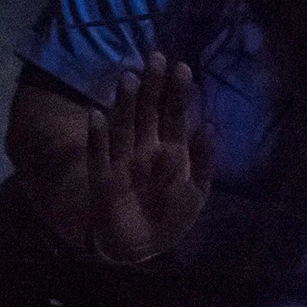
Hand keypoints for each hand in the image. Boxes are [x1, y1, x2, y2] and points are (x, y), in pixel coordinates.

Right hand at [84, 52, 210, 263]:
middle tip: (156, 58)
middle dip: (152, 88)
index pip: (174, 115)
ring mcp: (123, 162)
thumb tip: (210, 125)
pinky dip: (97, 136)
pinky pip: (98, 155)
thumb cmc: (172, 217)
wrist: (144, 248)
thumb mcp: (197, 192)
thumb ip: (204, 160)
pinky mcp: (102, 179)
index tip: (181, 67)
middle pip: (148, 113)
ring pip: (124, 127)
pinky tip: (96, 114)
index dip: (177, 93)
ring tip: (129, 79)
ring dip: (125, 104)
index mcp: (171, 150)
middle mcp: (145, 149)